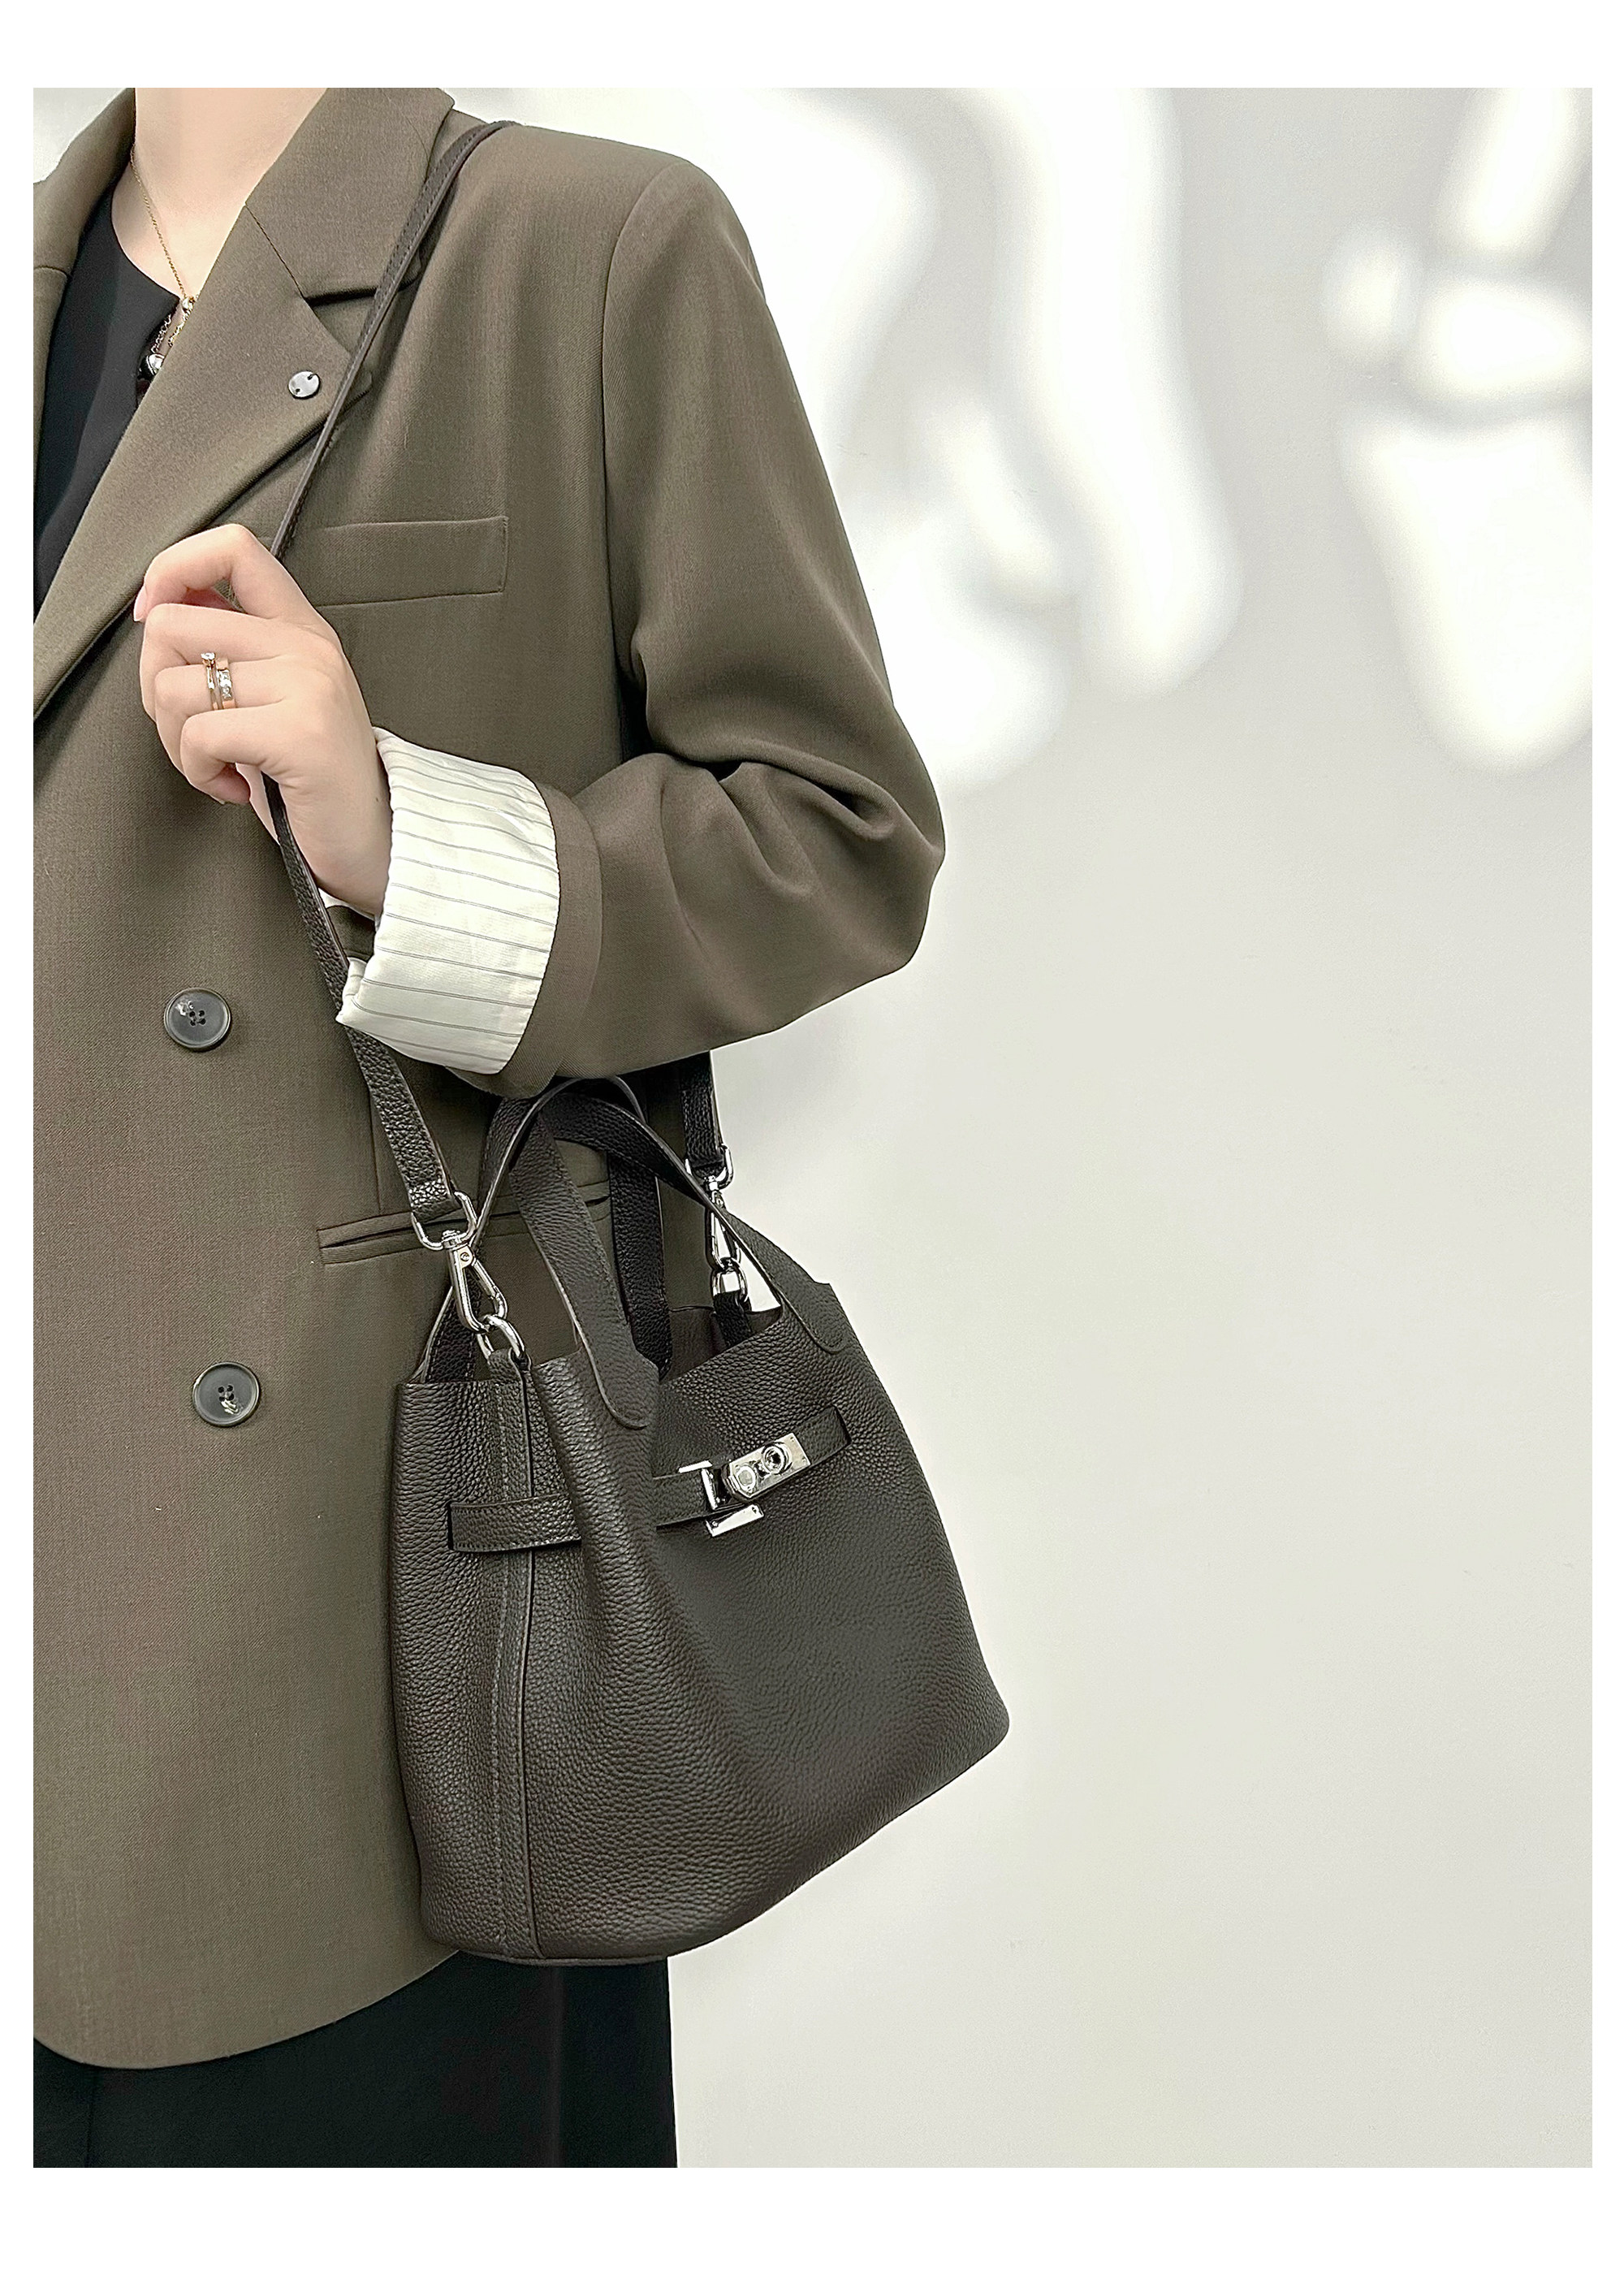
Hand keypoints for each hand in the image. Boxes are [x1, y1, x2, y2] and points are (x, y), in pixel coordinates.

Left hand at [135, 521, 390, 916]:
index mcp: (301, 628)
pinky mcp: (299, 733)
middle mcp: (306, 646)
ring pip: (174, 685)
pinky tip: (232, 788)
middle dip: (155, 688)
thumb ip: (230, 646)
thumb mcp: (275, 698)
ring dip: (176, 742)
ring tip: (218, 765)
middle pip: (172, 623)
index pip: (232, 546)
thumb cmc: (312, 780)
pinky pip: (199, 736)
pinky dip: (199, 773)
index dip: (172, 570)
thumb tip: (159, 606)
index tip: (155, 618)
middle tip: (193, 732)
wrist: (376, 843)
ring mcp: (307, 686)